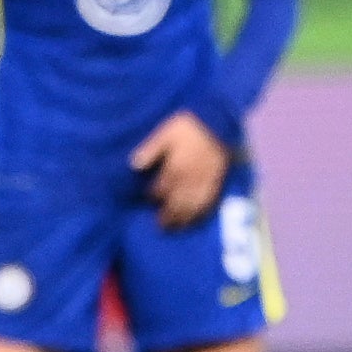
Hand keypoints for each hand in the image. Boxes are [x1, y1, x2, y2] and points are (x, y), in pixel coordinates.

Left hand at [129, 111, 230, 229]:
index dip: (153, 197)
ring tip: (174, 227)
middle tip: (160, 225)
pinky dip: (200, 215)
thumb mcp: (166, 132)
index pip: (160, 190)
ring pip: (191, 208)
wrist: (218, 124)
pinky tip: (195, 220)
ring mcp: (204, 184)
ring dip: (182, 219)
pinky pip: (208, 204)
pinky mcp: (216, 184)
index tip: (149, 199)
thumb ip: (151, 149)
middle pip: (175, 204)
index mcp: (174, 169)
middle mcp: (188, 181)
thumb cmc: (189, 127)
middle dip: (167, 216)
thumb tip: (134, 165)